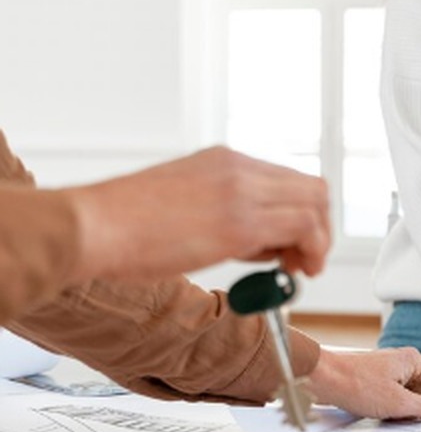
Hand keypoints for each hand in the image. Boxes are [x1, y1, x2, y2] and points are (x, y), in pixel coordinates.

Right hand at [64, 147, 330, 281]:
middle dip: (319, 227)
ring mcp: (242, 191)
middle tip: (304, 260)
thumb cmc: (122, 226)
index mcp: (223, 160)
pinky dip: (313, 249)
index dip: (301, 214)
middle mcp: (239, 167)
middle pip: (312, 188)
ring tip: (298, 269)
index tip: (293, 245)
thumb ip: (223, 213)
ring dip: (318, 241)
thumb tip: (259, 243)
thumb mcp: (184, 203)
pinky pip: (304, 226)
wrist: (91, 227)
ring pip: (315, 203)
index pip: (288, 180)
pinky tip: (294, 271)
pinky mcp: (241, 221)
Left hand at [306, 347, 420, 420]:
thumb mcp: (397, 402)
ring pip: (416, 395)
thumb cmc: (356, 383)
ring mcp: (392, 372)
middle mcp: (405, 363)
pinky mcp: (380, 382)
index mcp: (414, 361)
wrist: (323, 379)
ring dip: (419, 410)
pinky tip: (403, 419)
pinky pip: (402, 397)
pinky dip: (405, 409)